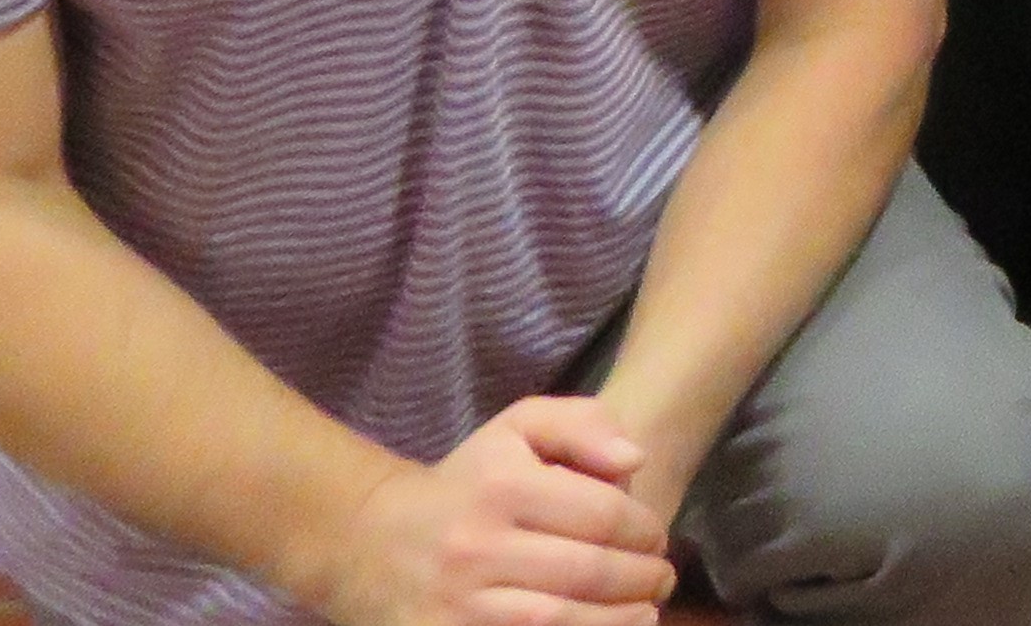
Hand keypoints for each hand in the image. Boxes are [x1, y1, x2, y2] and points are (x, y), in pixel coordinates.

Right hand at [317, 398, 671, 625]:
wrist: (370, 538)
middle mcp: (476, 546)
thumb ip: (583, 424)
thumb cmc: (467, 481)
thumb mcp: (519, 429)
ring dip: (615, 622)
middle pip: (586, 573)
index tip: (659, 539)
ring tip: (645, 614)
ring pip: (556, 621)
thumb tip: (636, 460)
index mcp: (502, 487)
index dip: (646, 531)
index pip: (603, 515)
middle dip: (641, 580)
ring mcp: (457, 603)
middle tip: (661, 580)